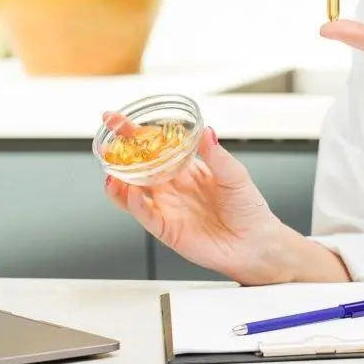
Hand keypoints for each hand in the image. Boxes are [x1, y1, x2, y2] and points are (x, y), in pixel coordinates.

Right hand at [102, 113, 289, 285]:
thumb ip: (217, 155)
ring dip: (118, 183)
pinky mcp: (167, 230)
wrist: (256, 243)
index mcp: (186, 170)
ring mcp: (167, 209)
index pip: (154, 147)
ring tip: (110, 171)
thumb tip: (207, 132)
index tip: (117, 120)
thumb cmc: (249, 210)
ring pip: (132, 194)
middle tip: (106, 143)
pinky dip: (134, 204)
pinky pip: (145, 216)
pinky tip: (130, 192)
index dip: (134, 133)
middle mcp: (172, 188)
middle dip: (118, 155)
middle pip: (137, 168)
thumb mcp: (235, 175)